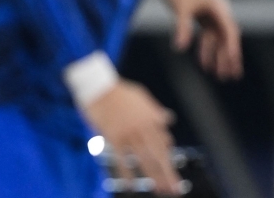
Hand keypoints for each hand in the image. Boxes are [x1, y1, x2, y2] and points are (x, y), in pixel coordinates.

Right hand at [83, 80, 182, 195]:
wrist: (99, 86)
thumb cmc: (120, 91)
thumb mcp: (142, 96)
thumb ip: (155, 110)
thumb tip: (169, 119)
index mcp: (151, 117)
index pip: (163, 143)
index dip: (169, 160)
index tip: (174, 174)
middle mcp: (142, 127)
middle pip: (157, 154)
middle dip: (167, 173)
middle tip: (174, 189)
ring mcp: (128, 133)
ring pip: (143, 158)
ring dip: (153, 176)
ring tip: (160, 189)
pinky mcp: (113, 136)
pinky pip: (121, 157)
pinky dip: (126, 172)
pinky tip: (131, 184)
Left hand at [158, 0, 242, 80]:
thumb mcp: (180, 9)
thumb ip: (182, 28)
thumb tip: (179, 49)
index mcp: (218, 6)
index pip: (229, 30)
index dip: (232, 46)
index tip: (233, 61)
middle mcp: (219, 10)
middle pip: (227, 37)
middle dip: (229, 57)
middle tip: (232, 76)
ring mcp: (212, 13)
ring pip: (218, 39)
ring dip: (217, 56)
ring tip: (218, 75)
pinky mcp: (203, 16)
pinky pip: (209, 36)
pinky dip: (207, 49)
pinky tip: (204, 63)